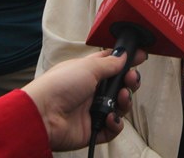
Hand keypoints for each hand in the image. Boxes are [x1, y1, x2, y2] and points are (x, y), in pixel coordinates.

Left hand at [23, 49, 144, 150]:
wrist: (42, 114)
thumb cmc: (59, 85)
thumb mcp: (88, 67)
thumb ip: (110, 63)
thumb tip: (124, 55)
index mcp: (89, 72)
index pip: (112, 64)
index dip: (127, 60)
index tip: (141, 56)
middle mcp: (92, 91)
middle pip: (120, 86)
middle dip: (130, 82)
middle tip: (131, 79)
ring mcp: (93, 110)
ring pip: (120, 106)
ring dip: (125, 102)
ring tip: (121, 98)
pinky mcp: (93, 129)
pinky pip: (112, 128)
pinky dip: (115, 124)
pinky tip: (110, 118)